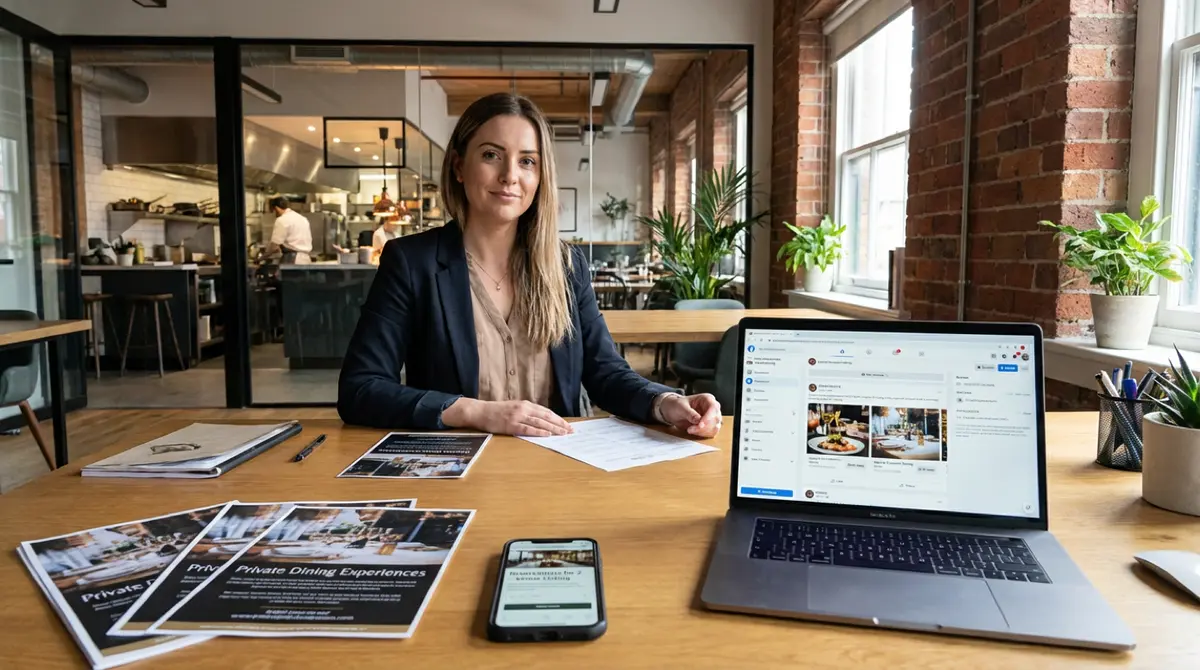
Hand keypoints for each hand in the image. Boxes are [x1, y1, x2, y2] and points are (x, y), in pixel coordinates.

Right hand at [443, 398, 573, 436]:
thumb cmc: (498, 411)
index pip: (546, 412)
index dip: (558, 419)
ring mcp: (517, 416)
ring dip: (553, 428)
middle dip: (560, 424)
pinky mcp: (511, 425)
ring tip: (563, 434)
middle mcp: (524, 409)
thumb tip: (543, 421)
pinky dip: (539, 432)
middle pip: (546, 417)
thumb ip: (528, 413)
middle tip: (571, 431)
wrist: (481, 411)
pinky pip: (527, 429)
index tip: (568, 425)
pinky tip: (547, 435)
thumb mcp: (515, 407)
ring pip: (540, 423)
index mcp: (526, 404)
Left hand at [659, 393, 721, 437]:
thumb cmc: (677, 405)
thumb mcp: (681, 407)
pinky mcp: (710, 426)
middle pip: (716, 419)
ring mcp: (712, 418)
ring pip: (715, 428)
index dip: (708, 417)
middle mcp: (712, 408)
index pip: (713, 408)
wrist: (673, 411)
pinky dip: (703, 434)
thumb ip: (690, 414)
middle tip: (690, 429)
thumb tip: (699, 420)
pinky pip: (711, 433)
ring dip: (703, 432)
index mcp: (707, 399)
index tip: (700, 425)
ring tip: (690, 429)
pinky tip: (694, 431)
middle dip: (704, 427)